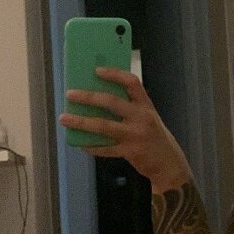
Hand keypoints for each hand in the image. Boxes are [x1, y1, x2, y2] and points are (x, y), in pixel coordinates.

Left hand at [59, 68, 188, 191]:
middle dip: (88, 97)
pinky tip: (80, 144)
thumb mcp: (148, 118)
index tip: (96, 70)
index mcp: (146, 105)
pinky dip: (91, 146)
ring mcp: (136, 135)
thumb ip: (130, 109)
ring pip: (103, 126)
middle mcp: (142, 117)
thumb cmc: (153, 136)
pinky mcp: (131, 152)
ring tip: (64, 118)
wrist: (169, 163)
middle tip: (70, 94)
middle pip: (112, 102)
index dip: (114, 74)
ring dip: (81, 122)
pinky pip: (105, 148)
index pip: (131, 82)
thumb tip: (97, 101)